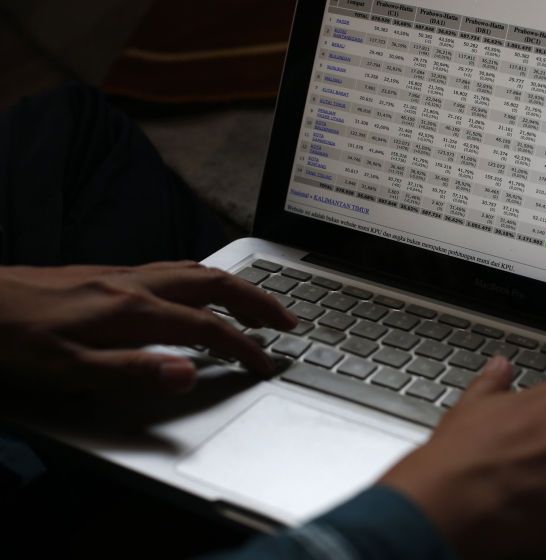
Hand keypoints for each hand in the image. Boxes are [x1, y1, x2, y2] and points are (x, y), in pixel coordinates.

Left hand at [0, 261, 296, 395]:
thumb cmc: (13, 339)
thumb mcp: (68, 370)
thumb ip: (133, 372)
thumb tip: (188, 374)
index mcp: (133, 311)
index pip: (208, 328)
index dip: (244, 347)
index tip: (267, 364)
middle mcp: (134, 284)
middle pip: (214, 284)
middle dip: (257, 301)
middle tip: (287, 319)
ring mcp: (121, 274)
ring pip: (195, 269)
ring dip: (234, 285)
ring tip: (256, 301)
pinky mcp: (106, 272)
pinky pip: (172, 267)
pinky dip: (203, 277)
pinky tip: (197, 288)